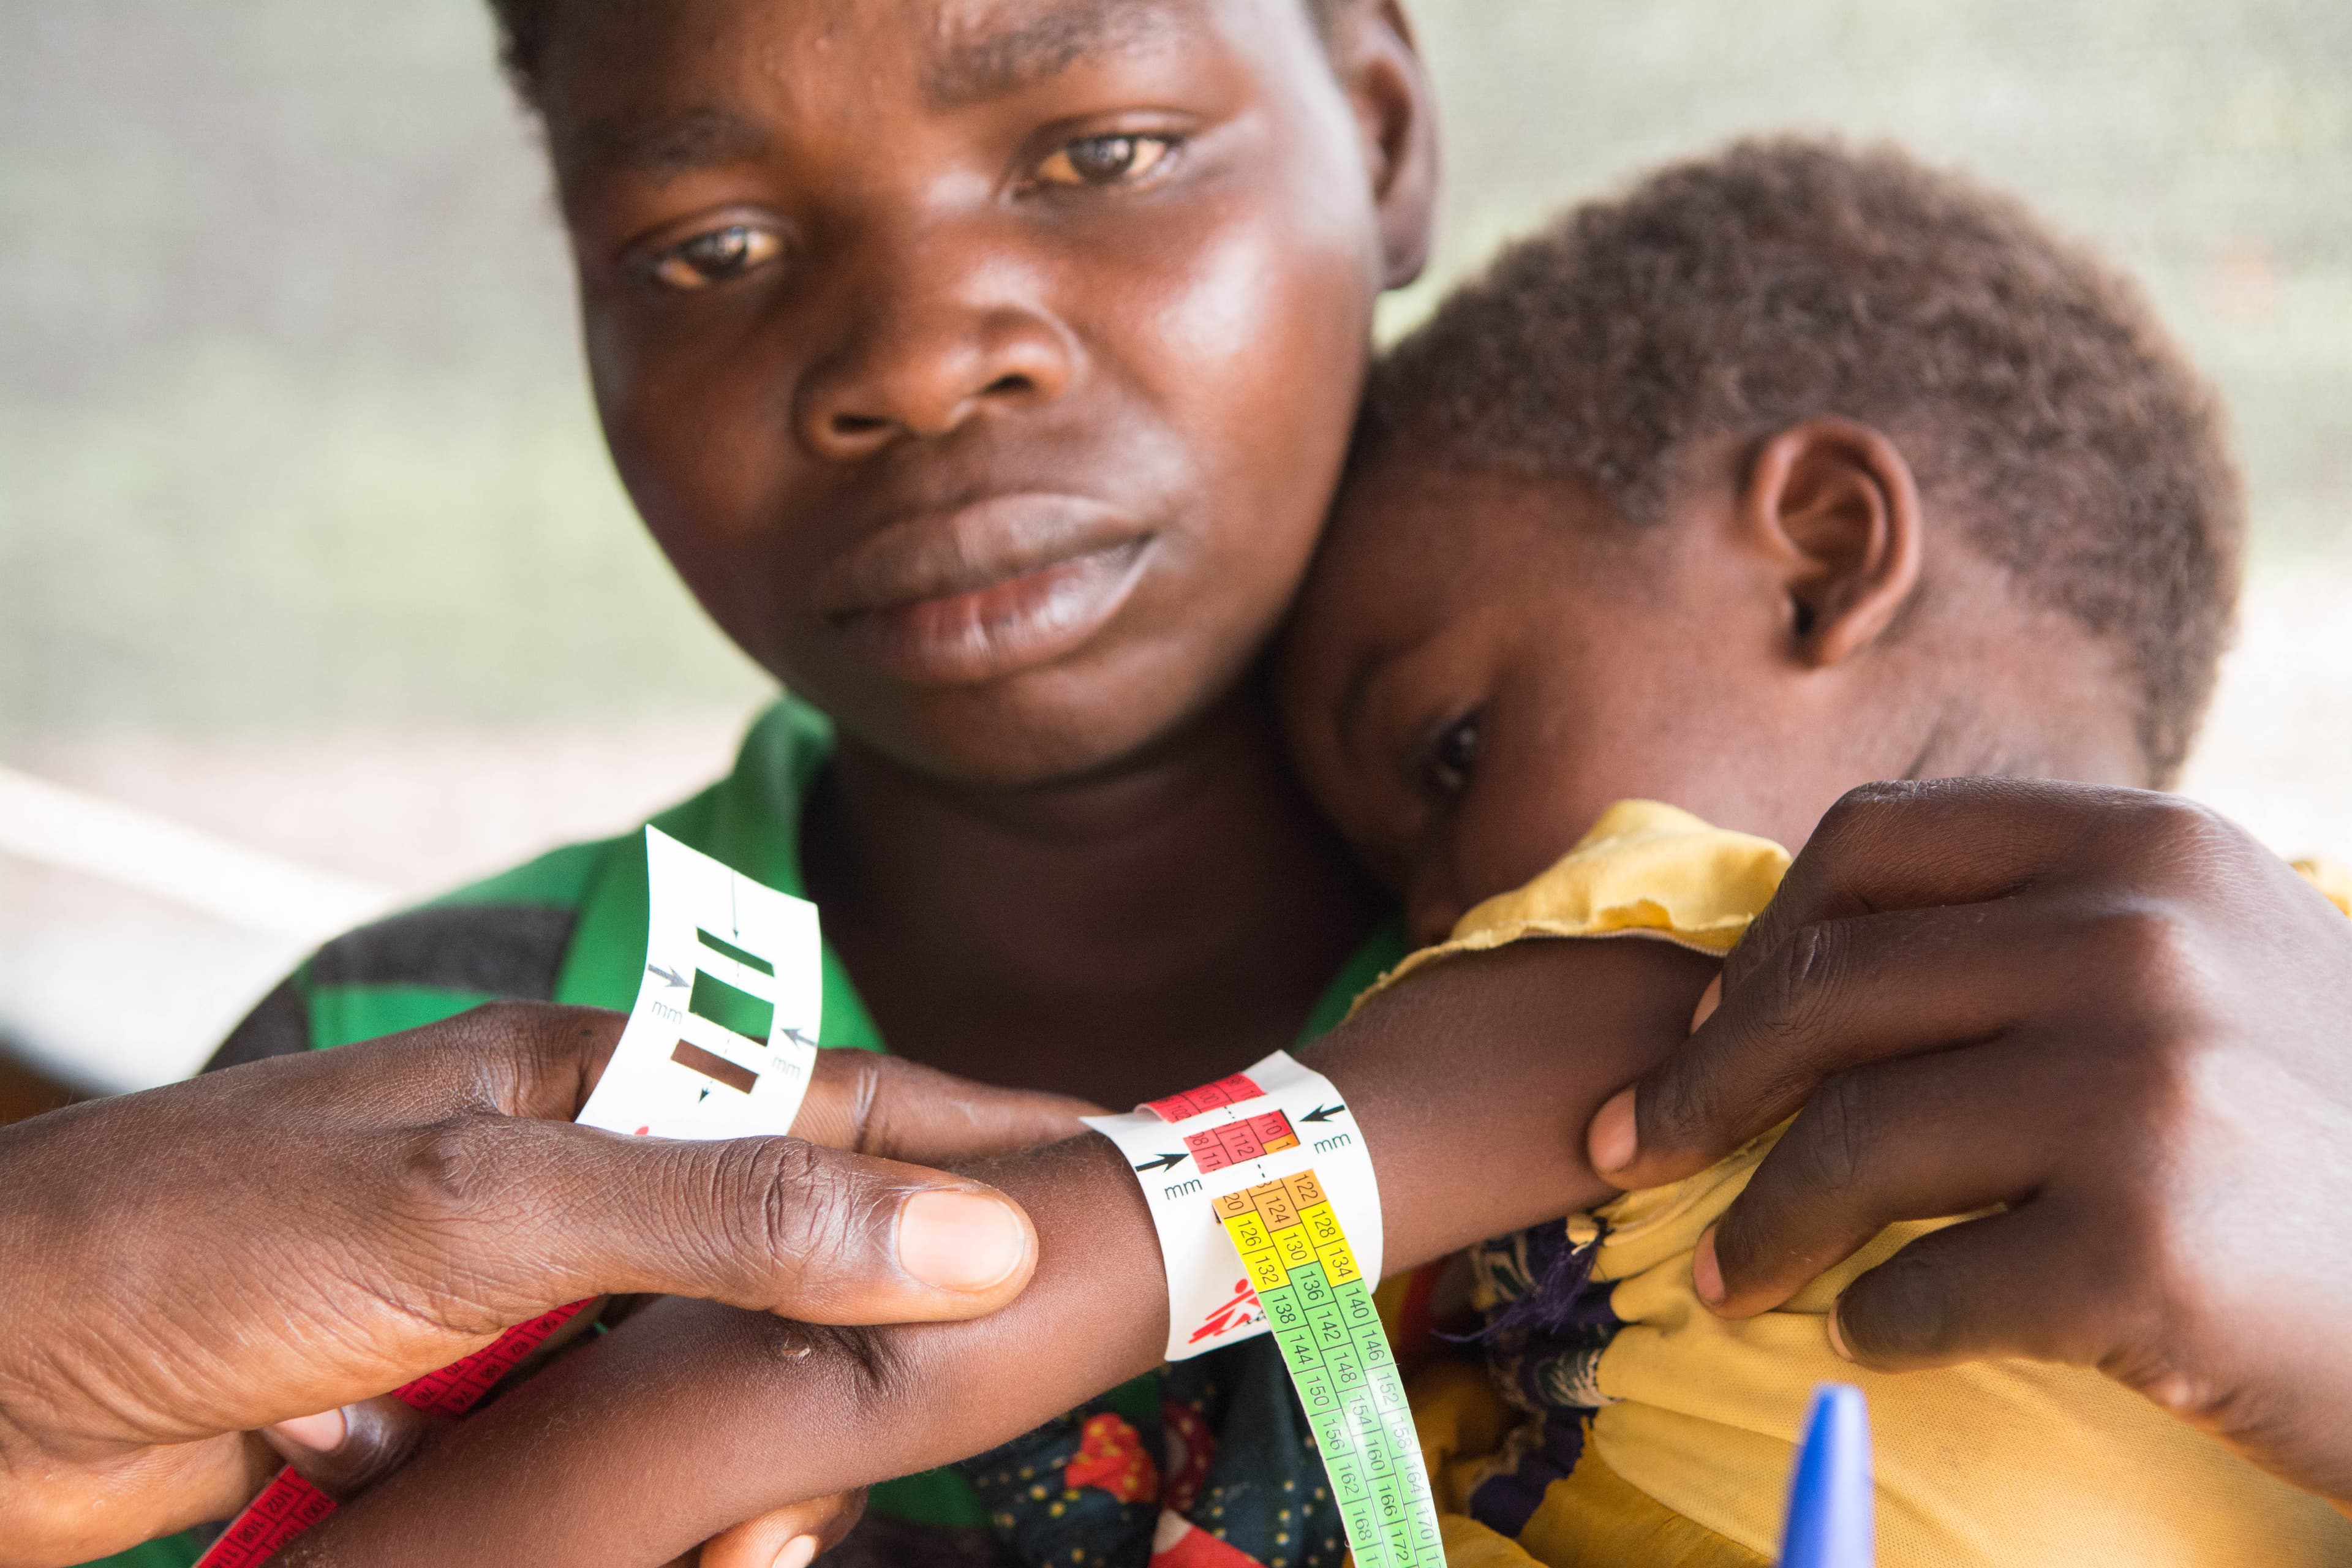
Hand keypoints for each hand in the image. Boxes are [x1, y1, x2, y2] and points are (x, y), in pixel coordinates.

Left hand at [0, 1002, 1092, 1565]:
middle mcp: (571, 1177)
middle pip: (792, 1258)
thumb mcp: (482, 1212)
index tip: (1121, 1169)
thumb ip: (724, 1216)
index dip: (990, 1140)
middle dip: (850, 1359)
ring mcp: (515, 1293)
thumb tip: (966, 1234)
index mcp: (594, 1084)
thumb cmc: (196, 1251)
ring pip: (701, 1375)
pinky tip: (534, 1515)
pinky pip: (596, 1451)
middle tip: (894, 1448)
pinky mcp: (457, 1394)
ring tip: (717, 1532)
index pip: (848, 1104)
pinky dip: (598, 1503)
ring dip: (706, 1466)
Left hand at [1584, 778, 2351, 1508]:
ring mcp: (2144, 1086)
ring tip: (1722, 1274)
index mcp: (2141, 848)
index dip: (1756, 943)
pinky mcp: (2145, 1243)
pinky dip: (1874, 1322)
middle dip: (1695, 1087)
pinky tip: (1874, 1335)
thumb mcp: (2206, 967)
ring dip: (1756, 1224)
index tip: (1698, 1031)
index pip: (1869, 846)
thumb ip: (2034, 931)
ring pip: (1846, 1143)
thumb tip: (1790, 971)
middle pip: (1823, 993)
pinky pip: (1926, 1286)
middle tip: (1626, 1152)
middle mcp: (2140, 940)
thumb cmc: (2309, 1137)